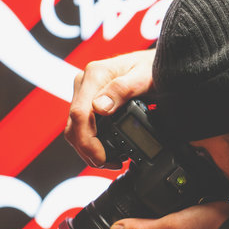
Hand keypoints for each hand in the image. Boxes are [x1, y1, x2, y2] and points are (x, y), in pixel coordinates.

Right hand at [65, 49, 155, 167]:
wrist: (155, 63)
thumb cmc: (153, 67)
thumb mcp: (145, 77)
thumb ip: (123, 89)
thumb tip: (100, 107)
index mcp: (95, 75)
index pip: (80, 115)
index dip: (88, 142)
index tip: (102, 158)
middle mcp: (85, 83)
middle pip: (73, 126)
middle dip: (88, 151)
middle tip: (110, 164)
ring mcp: (85, 92)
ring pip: (75, 129)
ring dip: (88, 149)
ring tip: (111, 162)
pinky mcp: (89, 101)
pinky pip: (82, 126)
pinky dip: (91, 142)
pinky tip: (107, 151)